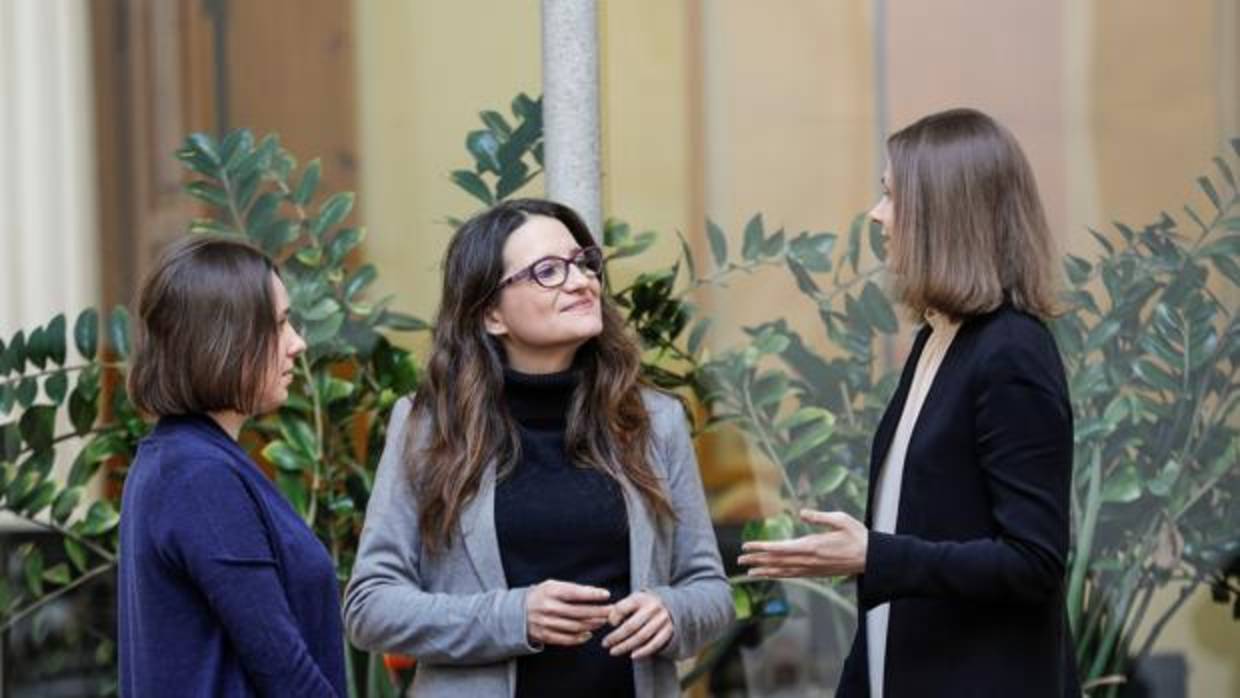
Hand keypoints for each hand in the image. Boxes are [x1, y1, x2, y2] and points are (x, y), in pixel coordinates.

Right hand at [525, 580, 612, 646]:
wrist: (515, 612)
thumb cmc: (540, 595)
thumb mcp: (552, 585)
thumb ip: (572, 589)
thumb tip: (595, 593)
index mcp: (550, 591)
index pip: (575, 593)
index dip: (592, 594)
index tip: (606, 595)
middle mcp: (548, 607)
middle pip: (579, 612)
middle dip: (598, 612)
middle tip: (611, 611)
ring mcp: (546, 623)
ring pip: (575, 627)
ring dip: (592, 625)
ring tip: (603, 621)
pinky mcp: (545, 635)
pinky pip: (567, 639)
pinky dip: (580, 638)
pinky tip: (589, 633)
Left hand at [601, 591, 672, 658]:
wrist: (666, 605)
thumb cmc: (641, 605)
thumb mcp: (631, 601)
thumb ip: (618, 609)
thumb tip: (609, 622)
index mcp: (640, 598)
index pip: (623, 608)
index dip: (613, 617)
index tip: (608, 624)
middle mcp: (652, 608)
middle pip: (631, 625)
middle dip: (616, 637)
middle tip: (605, 644)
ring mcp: (662, 619)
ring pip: (642, 637)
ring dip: (626, 646)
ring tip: (614, 651)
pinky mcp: (668, 630)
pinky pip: (655, 644)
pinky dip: (643, 652)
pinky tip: (632, 655)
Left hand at [737, 509, 867, 577]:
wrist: (872, 559)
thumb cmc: (858, 537)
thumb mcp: (841, 520)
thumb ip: (820, 517)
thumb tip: (802, 513)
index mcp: (812, 546)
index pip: (780, 548)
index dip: (762, 548)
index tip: (747, 547)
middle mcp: (809, 560)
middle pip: (777, 561)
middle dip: (757, 561)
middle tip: (739, 561)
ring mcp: (812, 569)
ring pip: (783, 571)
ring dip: (765, 571)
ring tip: (749, 572)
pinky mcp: (816, 574)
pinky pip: (793, 576)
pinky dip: (779, 576)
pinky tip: (771, 575)